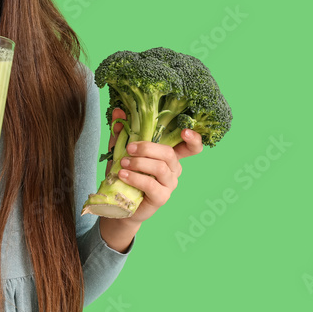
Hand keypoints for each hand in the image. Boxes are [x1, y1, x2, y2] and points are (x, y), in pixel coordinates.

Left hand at [108, 108, 203, 223]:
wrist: (118, 201)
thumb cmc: (124, 172)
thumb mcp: (121, 149)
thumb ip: (122, 131)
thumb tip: (118, 110)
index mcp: (169, 155)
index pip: (191, 147)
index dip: (193, 139)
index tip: (185, 131)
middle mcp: (174, 168)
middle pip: (169, 153)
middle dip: (148, 148)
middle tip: (129, 148)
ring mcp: (169, 184)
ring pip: (160, 168)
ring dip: (139, 163)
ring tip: (122, 163)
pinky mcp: (161, 198)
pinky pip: (151, 185)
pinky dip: (135, 178)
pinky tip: (123, 174)